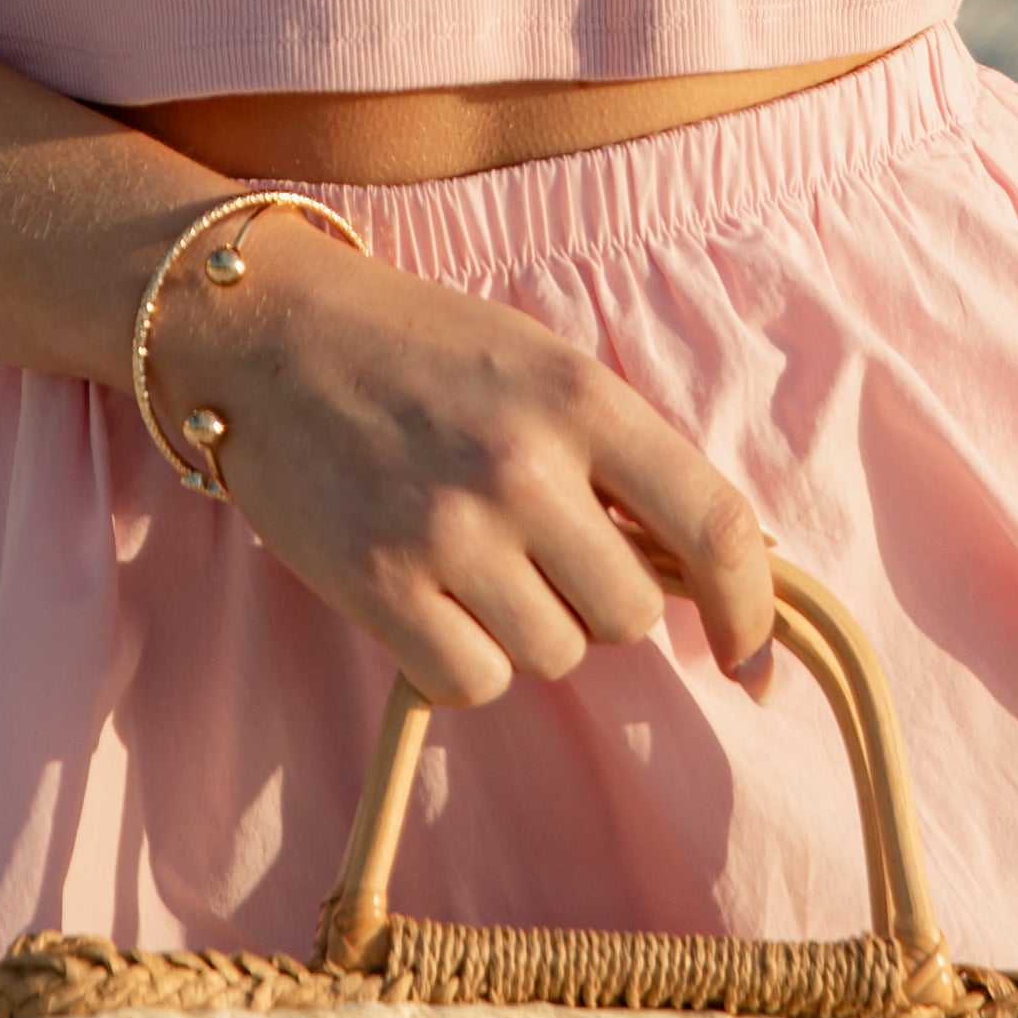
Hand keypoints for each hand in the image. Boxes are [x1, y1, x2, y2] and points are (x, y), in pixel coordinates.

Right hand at [153, 217, 774, 706]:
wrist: (269, 334)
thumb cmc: (418, 348)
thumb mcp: (540, 363)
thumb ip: (621, 453)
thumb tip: (710, 568)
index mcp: (582, 398)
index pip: (712, 526)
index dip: (748, 607)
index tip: (746, 650)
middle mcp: (527, 467)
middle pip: (630, 614)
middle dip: (600, 600)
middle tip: (543, 554)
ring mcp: (453, 532)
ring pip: (554, 656)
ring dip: (528, 629)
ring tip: (474, 560)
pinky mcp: (382, 586)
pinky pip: (472, 683)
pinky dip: (460, 660)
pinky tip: (429, 598)